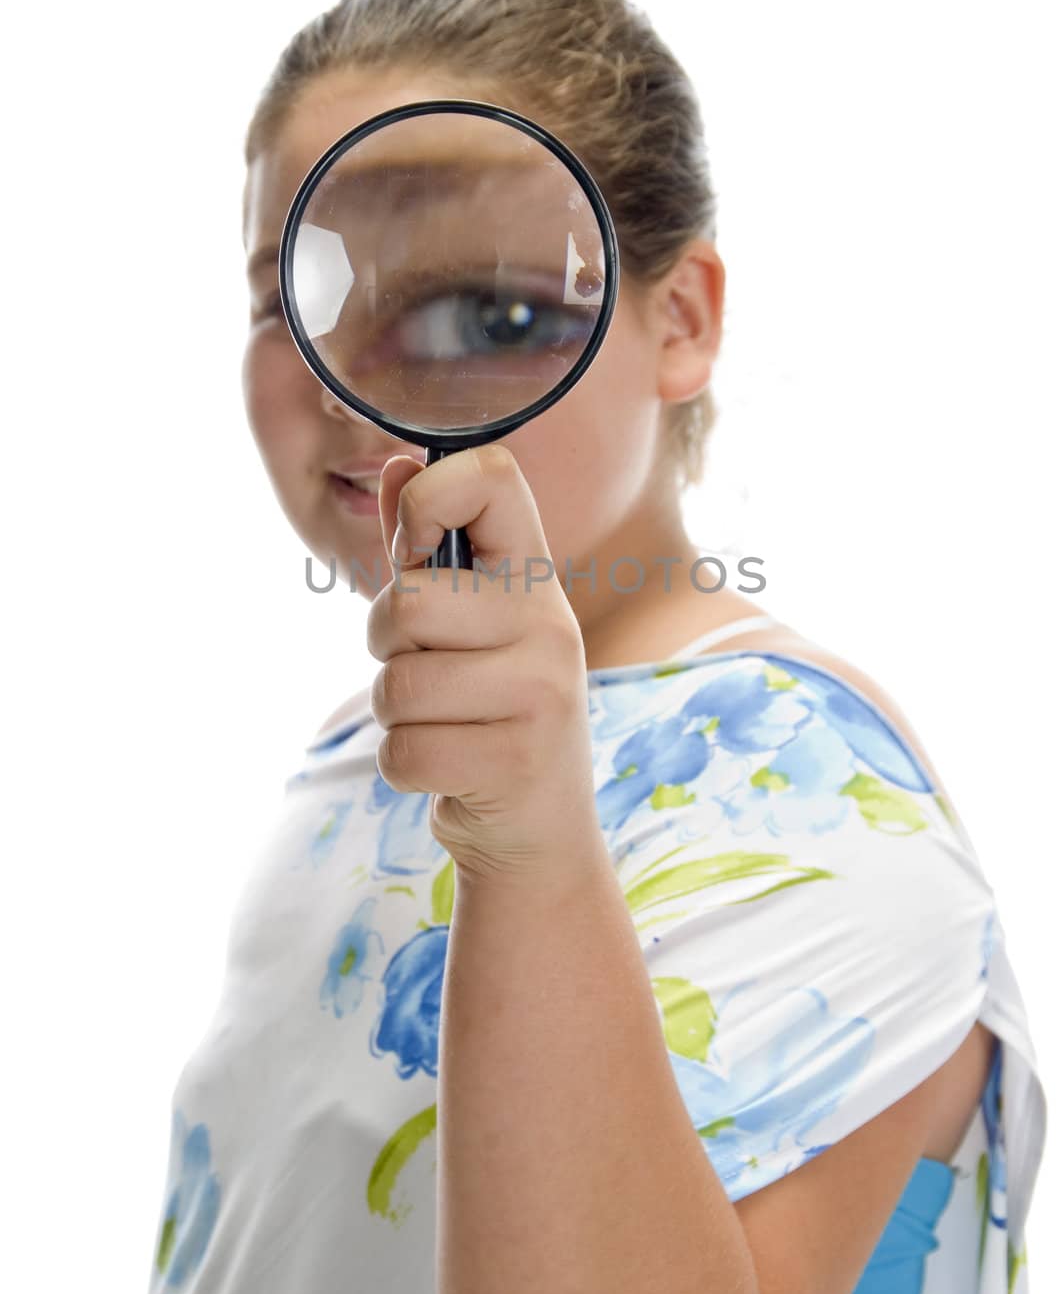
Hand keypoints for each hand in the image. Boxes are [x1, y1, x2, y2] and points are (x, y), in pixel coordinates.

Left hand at [366, 444, 603, 887]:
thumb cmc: (487, 707)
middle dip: (386, 645)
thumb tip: (396, 463)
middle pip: (408, 601)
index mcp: (535, 576)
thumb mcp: (466, 623)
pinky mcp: (516, 761)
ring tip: (443, 723)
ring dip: (395, 715)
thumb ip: (423, 547)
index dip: (430, 495)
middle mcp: (549, 623)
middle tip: (427, 671)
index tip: (417, 548)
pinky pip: (403, 751)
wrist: (538, 830)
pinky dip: (404, 767)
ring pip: (398, 685)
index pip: (492, 476)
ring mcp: (541, 692)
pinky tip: (449, 767)